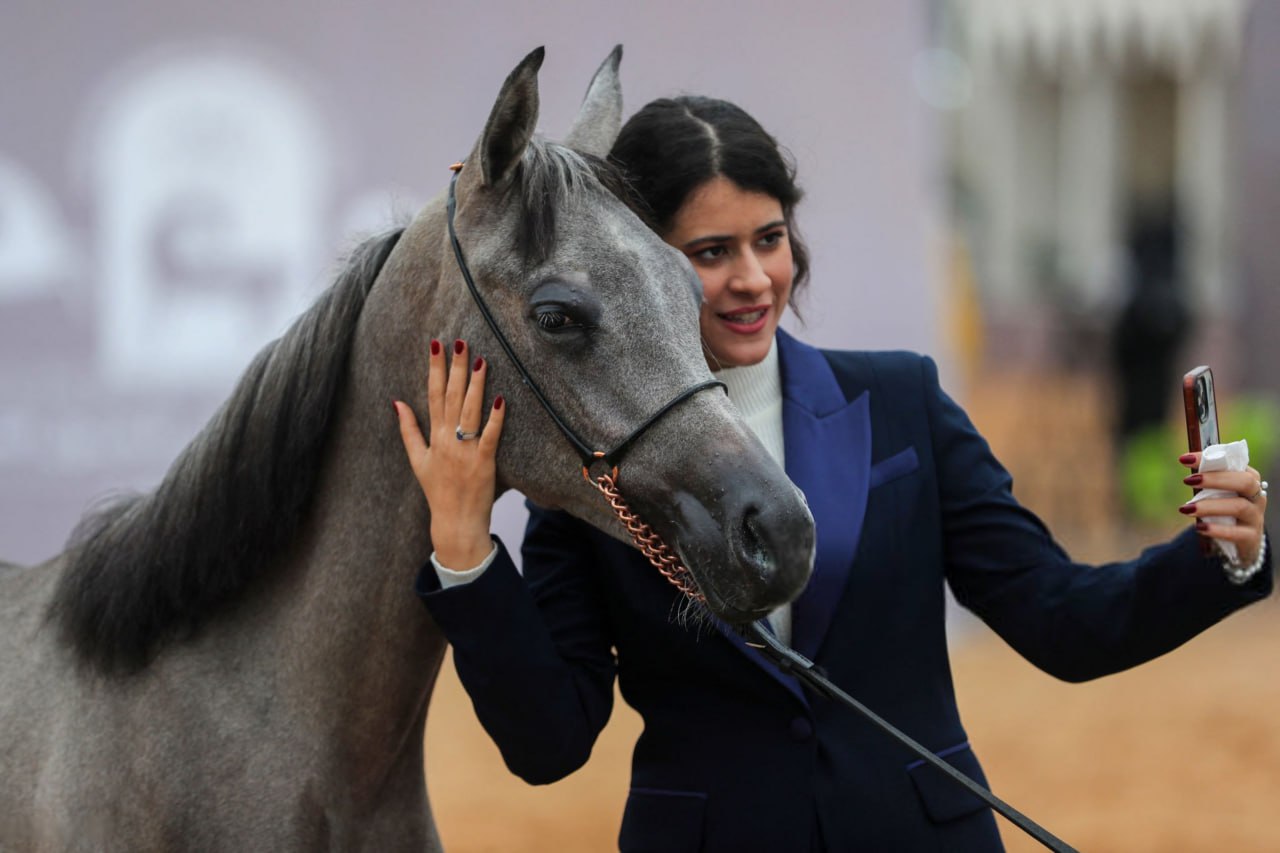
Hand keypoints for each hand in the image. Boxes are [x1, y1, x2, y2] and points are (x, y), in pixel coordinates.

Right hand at [394, 339, 505, 568]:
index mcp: (432, 436)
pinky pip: (490, 436)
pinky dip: (494, 419)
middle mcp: (447, 440)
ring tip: (481, 360)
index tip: (436, 345)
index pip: (433, 394)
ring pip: (470, 411)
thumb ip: (407, 430)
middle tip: (461, 342)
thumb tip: (396, 402)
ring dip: (476, 385)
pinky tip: (500, 399)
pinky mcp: (484, 462)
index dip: (434, 368)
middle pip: (452, 397)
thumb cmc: (437, 491)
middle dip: (456, 368)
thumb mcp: (416, 460)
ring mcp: (466, 450)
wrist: (454, 522)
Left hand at [1178, 452, 1267, 565]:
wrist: (1242, 541)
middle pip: (1244, 482)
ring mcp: (1256, 517)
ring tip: (1185, 508)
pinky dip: (1217, 529)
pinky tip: (1199, 528)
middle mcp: (1257, 496)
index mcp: (1249, 479)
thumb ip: (1208, 480)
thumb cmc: (1227, 510)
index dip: (1211, 459)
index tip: (1185, 459)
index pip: (1234, 463)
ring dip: (1209, 506)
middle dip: (1215, 479)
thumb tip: (1185, 461)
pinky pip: (1236, 533)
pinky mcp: (1250, 537)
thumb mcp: (1220, 493)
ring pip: (1239, 507)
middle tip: (1188, 480)